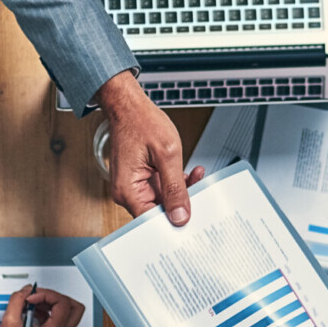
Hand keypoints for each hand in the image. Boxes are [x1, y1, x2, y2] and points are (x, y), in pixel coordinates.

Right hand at [0, 284, 82, 326]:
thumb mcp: (9, 321)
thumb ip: (18, 300)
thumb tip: (26, 291)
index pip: (62, 303)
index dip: (46, 294)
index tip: (31, 296)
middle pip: (75, 309)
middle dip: (57, 297)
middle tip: (41, 296)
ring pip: (67, 315)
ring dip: (52, 304)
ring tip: (34, 304)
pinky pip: (57, 321)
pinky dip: (48, 313)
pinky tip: (32, 312)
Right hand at [98, 71, 204, 224]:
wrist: (129, 105)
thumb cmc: (141, 122)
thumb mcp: (167, 155)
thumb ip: (175, 188)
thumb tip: (180, 216)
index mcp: (127, 191)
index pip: (152, 221)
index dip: (173, 221)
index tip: (193, 216)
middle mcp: (127, 192)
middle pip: (158, 212)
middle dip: (182, 201)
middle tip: (200, 189)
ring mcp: (134, 186)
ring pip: (163, 200)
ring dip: (182, 189)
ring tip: (196, 175)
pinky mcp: (141, 179)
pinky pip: (161, 189)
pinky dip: (176, 182)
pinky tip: (188, 172)